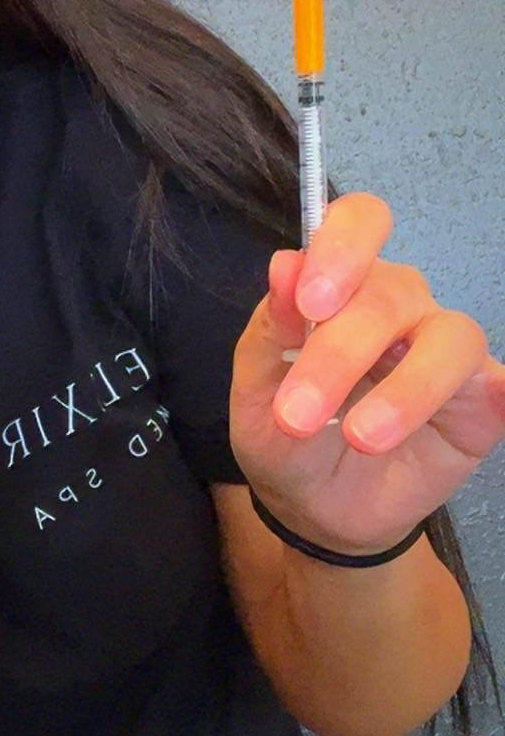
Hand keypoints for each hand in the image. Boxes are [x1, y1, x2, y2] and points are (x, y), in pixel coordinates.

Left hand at [230, 194, 504, 554]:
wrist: (315, 511)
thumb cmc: (287, 439)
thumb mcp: (255, 393)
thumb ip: (270, 332)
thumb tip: (285, 265)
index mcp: (342, 286)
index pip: (359, 223)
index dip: (341, 248)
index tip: (310, 300)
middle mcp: (399, 307)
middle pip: (391, 294)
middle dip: (339, 354)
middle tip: (297, 415)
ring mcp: (443, 352)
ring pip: (450, 337)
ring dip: (406, 389)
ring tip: (361, 439)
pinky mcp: (479, 403)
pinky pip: (500, 385)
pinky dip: (499, 391)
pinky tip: (480, 406)